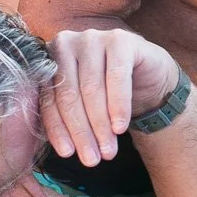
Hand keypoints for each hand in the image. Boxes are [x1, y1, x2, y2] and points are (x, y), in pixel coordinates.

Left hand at [41, 27, 182, 165]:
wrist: (148, 79)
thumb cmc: (108, 94)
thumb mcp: (81, 105)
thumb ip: (63, 115)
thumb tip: (61, 148)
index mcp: (47, 59)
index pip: (49, 98)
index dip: (58, 129)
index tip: (68, 155)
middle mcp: (66, 42)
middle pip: (69, 95)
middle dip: (81, 131)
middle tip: (91, 159)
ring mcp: (94, 37)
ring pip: (91, 89)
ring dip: (100, 125)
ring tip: (108, 150)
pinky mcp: (121, 40)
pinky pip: (117, 78)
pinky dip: (118, 106)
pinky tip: (121, 127)